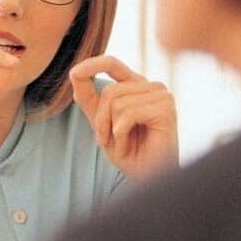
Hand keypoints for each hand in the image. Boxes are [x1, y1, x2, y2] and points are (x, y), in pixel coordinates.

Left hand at [69, 55, 178, 180]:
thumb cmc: (128, 150)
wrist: (146, 177)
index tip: (74, 73)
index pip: (112, 63)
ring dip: (111, 129)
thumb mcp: (101, 122)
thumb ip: (88, 98)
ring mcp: (161, 96)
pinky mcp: (165, 110)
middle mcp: (150, 87)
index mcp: (135, 85)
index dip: (92, 64)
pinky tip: (129, 147)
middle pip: (109, 91)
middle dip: (100, 119)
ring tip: (121, 144)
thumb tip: (74, 72)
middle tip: (104, 140)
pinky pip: (128, 114)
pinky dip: (121, 134)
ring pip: (117, 102)